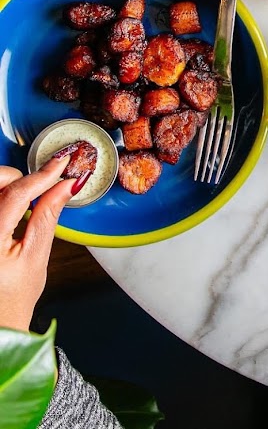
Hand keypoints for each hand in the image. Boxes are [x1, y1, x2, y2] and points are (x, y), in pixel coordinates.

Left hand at [0, 156, 77, 331]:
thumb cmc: (10, 300)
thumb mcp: (36, 258)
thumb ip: (48, 216)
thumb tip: (65, 186)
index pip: (16, 194)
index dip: (43, 175)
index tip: (62, 163)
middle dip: (18, 176)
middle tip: (40, 185)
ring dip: (7, 185)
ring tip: (25, 197)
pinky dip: (0, 195)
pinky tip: (11, 206)